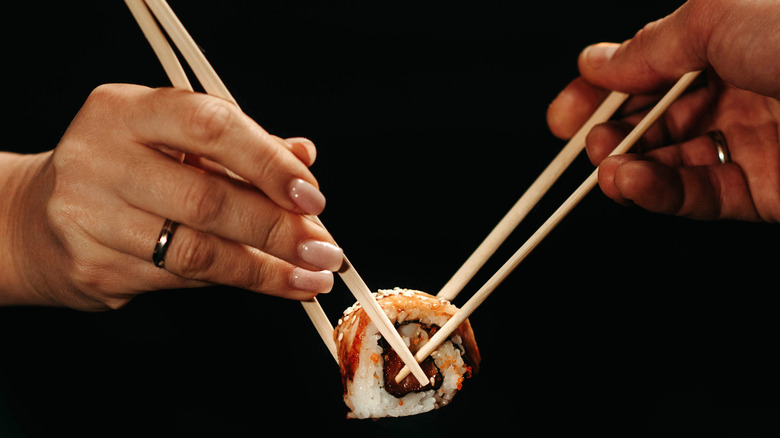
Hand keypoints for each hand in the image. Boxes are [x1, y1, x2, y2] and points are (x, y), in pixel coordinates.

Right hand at [4, 84, 343, 309]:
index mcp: (126, 110)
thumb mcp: (171, 138)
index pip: (210, 126)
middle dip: (277, 230)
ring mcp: (88, 216)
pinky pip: (178, 279)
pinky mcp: (91, 266)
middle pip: (206, 199)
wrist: (36, 218)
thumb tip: (303, 156)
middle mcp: (101, 157)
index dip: (268, 163)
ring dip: (264, 270)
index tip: (312, 196)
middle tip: (324, 251)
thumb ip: (239, 145)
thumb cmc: (121, 168)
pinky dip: (231, 281)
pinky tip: (266, 281)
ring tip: (309, 279)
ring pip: (196, 251)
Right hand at [547, 0, 779, 221]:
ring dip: (628, 169)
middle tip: (589, 142)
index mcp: (728, 45)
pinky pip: (700, 197)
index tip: (564, 116)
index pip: (648, 74)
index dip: (600, 95)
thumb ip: (651, 46)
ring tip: (607, 169)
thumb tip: (597, 63)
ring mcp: (753, 143)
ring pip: (672, 165)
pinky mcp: (767, 190)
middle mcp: (741, 93)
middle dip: (611, 134)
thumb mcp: (716, 18)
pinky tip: (632, 184)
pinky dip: (659, 195)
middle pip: (654, 122)